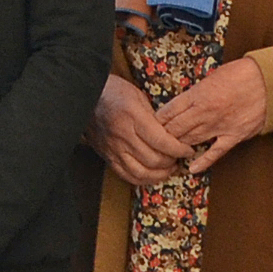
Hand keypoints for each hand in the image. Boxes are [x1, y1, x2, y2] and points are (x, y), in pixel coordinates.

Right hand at [88, 72, 191, 186]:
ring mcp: (114, 148)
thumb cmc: (114, 92)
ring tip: (169, 168)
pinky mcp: (107, 156)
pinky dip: (143, 179)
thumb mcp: (138, 96)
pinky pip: (127, 175)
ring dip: (160, 174)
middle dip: (172, 162)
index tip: (188, 149)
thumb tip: (172, 133)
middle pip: (154, 159)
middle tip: (179, 158)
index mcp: (133, 117)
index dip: (179, 149)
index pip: (161, 141)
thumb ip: (154, 116)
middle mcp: (123, 135)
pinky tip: (152, 175)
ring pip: (141, 172)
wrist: (84, 97)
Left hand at [156, 56, 269, 175]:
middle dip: (164, 136)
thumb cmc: (239, 74)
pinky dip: (203, 162)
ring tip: (169, 153)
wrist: (267, 81)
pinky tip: (192, 168)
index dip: (157, 121)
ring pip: (191, 141)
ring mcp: (219, 126)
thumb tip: (179, 105)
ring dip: (179, 147)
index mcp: (197, 94)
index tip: (150, 126)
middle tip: (156, 142)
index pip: (168, 112)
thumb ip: (194, 93)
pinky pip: (215, 152)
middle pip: (175, 129)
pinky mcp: (234, 136)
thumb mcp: (210, 77)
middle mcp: (204, 112)